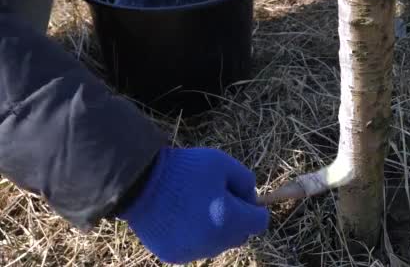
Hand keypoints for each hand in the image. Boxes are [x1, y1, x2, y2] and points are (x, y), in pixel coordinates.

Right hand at [117, 147, 268, 263]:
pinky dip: (194, 236)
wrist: (141, 182)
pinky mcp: (175, 256)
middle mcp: (214, 242)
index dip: (253, 207)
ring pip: (217, 244)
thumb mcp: (222, 163)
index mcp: (230, 219)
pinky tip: (181, 217)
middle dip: (236, 219)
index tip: (239, 196)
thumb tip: (252, 199)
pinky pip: (195, 248)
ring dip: (215, 229)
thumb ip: (246, 181)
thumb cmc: (185, 169)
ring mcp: (193, 252)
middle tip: (216, 198)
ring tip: (195, 206)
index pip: (259, 222)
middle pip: (240, 236)